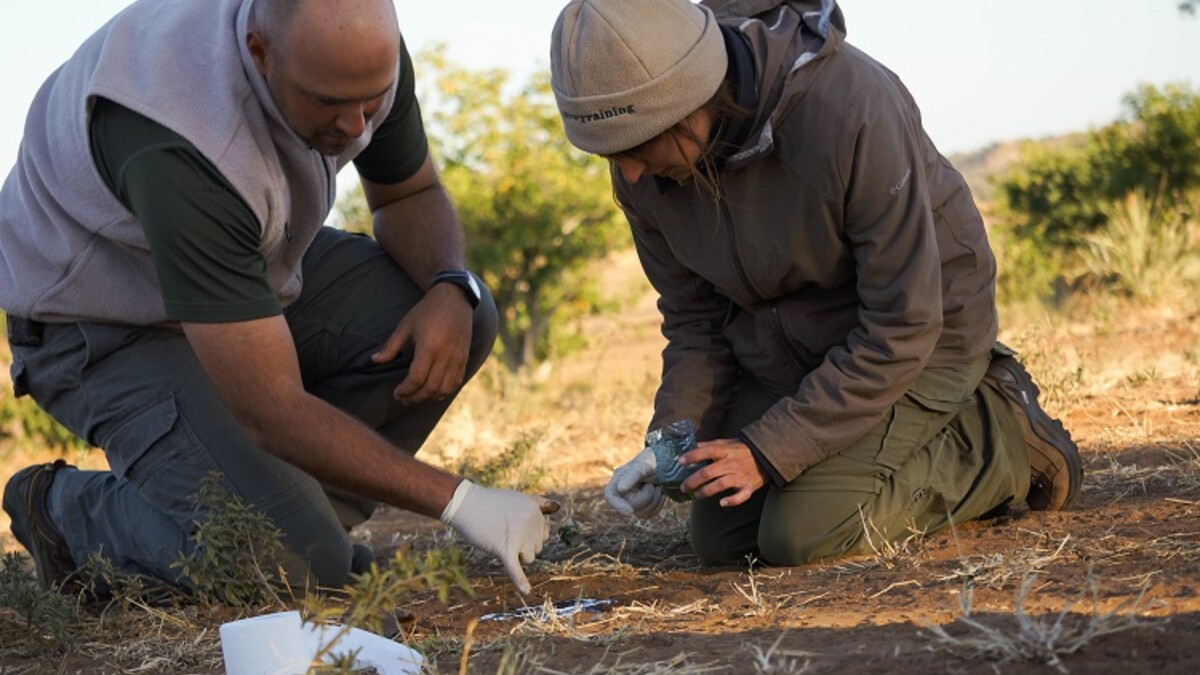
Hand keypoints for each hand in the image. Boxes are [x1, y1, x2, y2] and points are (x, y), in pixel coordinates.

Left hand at [372, 284, 472, 404]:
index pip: (416, 378)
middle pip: (430, 387)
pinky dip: (444, 391)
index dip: (405, 390)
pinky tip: (434, 391)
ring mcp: (457, 358)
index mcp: (429, 346)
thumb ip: (391, 346)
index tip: (396, 393)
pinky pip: (456, 382)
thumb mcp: (406, 325)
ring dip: (429, 397)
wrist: (455, 298)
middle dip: (415, 397)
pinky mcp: (464, 358)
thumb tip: (374, 360)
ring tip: (417, 396)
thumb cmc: (427, 310)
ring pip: (444, 389)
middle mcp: (445, 355)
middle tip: (403, 399)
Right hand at [441, 480, 557, 594]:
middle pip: (536, 548)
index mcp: (535, 511)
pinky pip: (515, 568)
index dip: (529, 535)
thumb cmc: (492, 503)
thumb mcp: (519, 499)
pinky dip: (520, 581)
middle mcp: (531, 522)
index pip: (543, 534)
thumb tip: (558, 506)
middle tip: (503, 531)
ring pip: (528, 558)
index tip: (513, 527)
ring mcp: (518, 536)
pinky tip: (526, 591)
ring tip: (499, 539)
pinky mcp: (504, 548)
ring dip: (515, 555)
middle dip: (521, 545)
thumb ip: (539, 505)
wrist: (466, 503)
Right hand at [604, 448, 664, 517]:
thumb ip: (632, 475)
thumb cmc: (653, 461)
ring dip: (655, 500)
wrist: (666, 463)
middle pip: (632, 506)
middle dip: (647, 496)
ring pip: (641, 513)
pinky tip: (659, 493)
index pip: (610, 495)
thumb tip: (620, 489)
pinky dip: (658, 505)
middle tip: (653, 483)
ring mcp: (632, 502)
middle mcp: (623, 492)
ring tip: (656, 486)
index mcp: (619, 479)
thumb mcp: (644, 464)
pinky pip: (648, 515)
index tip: (630, 511)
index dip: (617, 505)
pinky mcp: (642, 508)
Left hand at [679, 439, 765, 506]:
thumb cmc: (745, 450)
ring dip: (706, 491)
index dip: (693, 456)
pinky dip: (732, 501)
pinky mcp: (749, 487)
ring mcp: (740, 476)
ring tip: (697, 495)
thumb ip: (712, 444)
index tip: (680, 461)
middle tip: (684, 487)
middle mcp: (731, 464)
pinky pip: (741, 496)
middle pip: (709, 472)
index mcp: (726, 451)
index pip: (707, 451)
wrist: (768, 457)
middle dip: (693, 481)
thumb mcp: (729, 443)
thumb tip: (696, 445)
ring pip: (720, 485)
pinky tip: (722, 503)